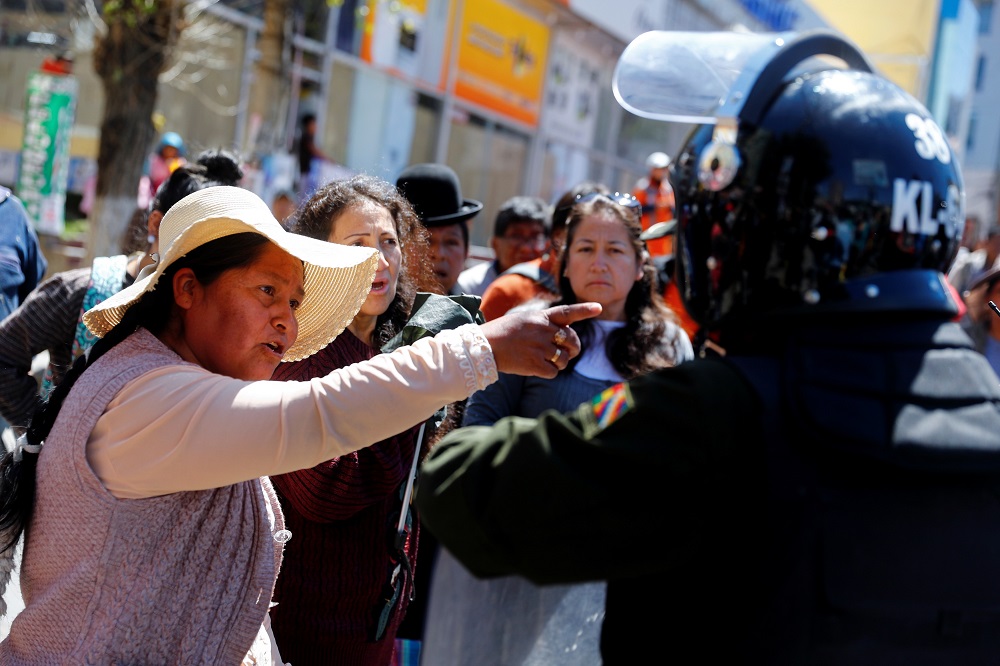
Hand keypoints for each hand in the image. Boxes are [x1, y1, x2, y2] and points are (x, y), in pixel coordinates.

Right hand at [480, 303, 601, 377]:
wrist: (484, 346)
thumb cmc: (503, 332)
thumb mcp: (525, 319)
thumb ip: (545, 323)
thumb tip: (565, 335)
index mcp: (541, 317)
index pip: (567, 312)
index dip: (584, 310)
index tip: (599, 308)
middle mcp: (543, 330)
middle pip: (573, 340)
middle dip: (573, 348)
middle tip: (567, 352)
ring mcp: (540, 348)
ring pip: (565, 359)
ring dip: (559, 363)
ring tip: (545, 360)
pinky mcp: (535, 364)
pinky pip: (554, 372)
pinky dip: (549, 372)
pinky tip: (537, 368)